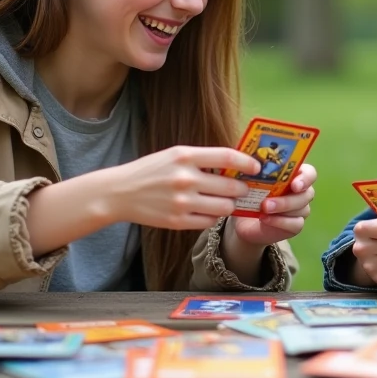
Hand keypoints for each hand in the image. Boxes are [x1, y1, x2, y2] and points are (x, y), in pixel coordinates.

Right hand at [102, 146, 258, 229]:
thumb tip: (234, 164)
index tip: (256, 168)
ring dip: (229, 205)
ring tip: (225, 201)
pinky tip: (207, 211)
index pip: (227, 157)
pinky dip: (212, 218)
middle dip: (242, 189)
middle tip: (241, 189)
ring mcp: (182, 202)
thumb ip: (202, 158)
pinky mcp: (177, 222)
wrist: (120, 193)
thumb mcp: (174, 155)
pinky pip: (209, 222)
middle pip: (231, 186)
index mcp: (185, 156)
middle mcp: (185, 178)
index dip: (247, 162)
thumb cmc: (150, 171)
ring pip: (225, 208)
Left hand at [229, 163, 316, 245]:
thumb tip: (250, 159)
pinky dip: (280, 222)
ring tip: (263, 210)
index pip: (309, 173)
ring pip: (302, 209)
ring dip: (282, 209)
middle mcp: (301, 192)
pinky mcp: (296, 225)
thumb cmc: (250, 194)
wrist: (245, 221)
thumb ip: (256, 170)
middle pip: (307, 193)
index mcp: (295, 176)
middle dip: (287, 199)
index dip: (306, 178)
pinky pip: (296, 224)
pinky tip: (265, 219)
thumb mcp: (250, 181)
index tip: (294, 184)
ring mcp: (301, 210)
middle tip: (267, 203)